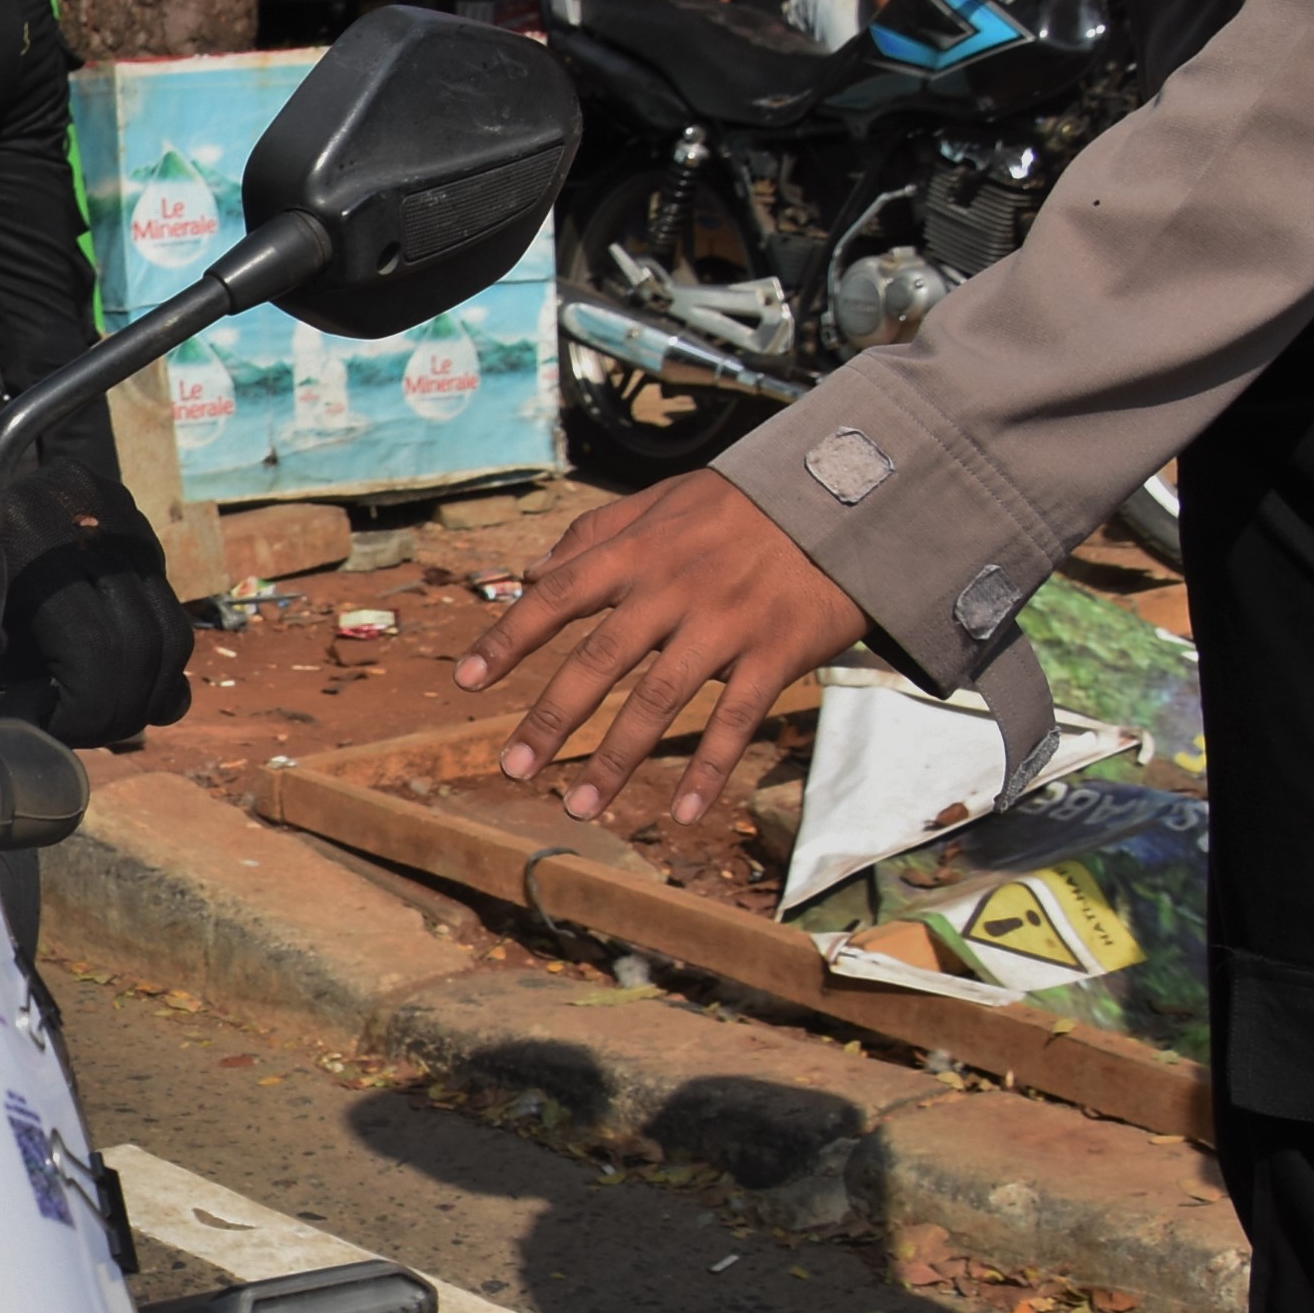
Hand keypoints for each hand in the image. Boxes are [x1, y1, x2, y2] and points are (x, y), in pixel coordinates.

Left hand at [0, 449, 194, 744]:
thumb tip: (28, 730)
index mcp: (25, 530)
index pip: (95, 647)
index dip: (82, 711)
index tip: (45, 730)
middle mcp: (88, 513)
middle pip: (141, 645)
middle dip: (114, 713)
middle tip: (74, 734)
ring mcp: (124, 518)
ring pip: (171, 637)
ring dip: (142, 698)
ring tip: (94, 720)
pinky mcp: (143, 535)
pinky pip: (170, 618)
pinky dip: (154, 669)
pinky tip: (119, 694)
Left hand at [452, 471, 866, 825]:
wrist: (848, 498)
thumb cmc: (746, 503)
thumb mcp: (664, 499)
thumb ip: (594, 534)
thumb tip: (530, 571)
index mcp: (639, 552)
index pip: (556, 597)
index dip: (508, 638)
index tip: (465, 681)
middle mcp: (673, 590)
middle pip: (598, 661)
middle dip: (551, 718)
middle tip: (513, 767)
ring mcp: (725, 625)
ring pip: (659, 702)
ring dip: (616, 760)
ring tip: (579, 806)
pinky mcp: (775, 653)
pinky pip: (734, 722)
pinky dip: (708, 770)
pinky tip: (682, 814)